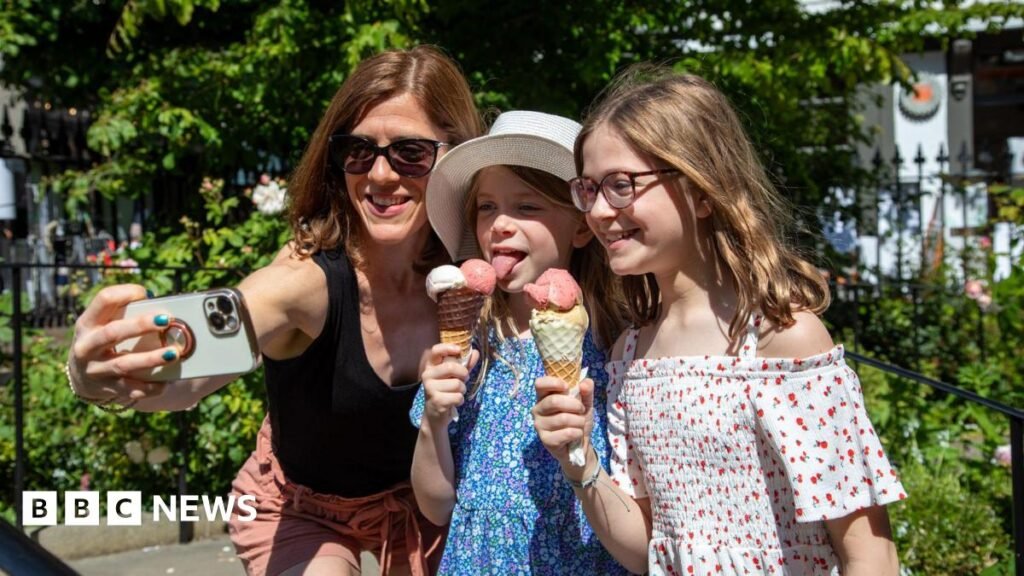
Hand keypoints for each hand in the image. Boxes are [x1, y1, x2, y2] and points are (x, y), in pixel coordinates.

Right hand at [68, 284, 175, 404]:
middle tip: (165, 320)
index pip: (103, 300)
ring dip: (150, 359)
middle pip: (112, 333)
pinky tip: (164, 383)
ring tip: (173, 353)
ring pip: (123, 364)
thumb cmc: (102, 340)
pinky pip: (130, 389)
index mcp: (87, 323)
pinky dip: (149, 387)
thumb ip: (125, 312)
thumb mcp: (103, 323)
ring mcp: (95, 369)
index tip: (146, 294)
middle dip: (140, 326)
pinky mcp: (106, 388)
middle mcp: (87, 346)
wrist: (81, 375)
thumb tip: (157, 304)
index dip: (126, 293)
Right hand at [421, 343, 477, 425]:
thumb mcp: (455, 376)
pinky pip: (457, 396)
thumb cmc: (446, 391)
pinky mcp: (436, 401)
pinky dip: (460, 400)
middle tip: (463, 379)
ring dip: (462, 390)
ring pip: (457, 384)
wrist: (435, 414)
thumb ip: (465, 364)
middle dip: (463, 374)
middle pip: (451, 366)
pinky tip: (453, 402)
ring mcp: (430, 388)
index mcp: (431, 366)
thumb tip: (476, 352)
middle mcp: (427, 375)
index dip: (447, 347)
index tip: (458, 349)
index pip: (435, 350)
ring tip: (456, 393)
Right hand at [532, 376, 594, 470]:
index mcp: (544, 397)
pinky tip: (577, 434)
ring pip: (563, 418)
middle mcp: (538, 409)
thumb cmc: (577, 420)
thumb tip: (585, 383)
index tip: (567, 387)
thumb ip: (586, 391)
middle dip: (574, 405)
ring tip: (580, 424)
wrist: (580, 444)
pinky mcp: (546, 440)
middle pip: (553, 401)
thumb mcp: (585, 403)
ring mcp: (539, 425)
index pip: (540, 384)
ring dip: (579, 421)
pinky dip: (578, 433)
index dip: (553, 383)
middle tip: (581, 410)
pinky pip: (566, 433)